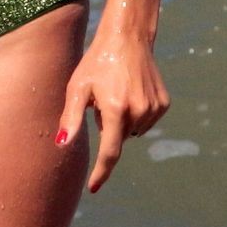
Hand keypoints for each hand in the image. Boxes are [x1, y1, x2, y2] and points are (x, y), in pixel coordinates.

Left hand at [55, 33, 169, 192]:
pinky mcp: (164, 103)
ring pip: (133, 131)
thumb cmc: (97, 62)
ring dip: (122, 121)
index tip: (93, 188)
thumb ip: (71, 118)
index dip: (101, 172)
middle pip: (119, 138)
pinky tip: (130, 92)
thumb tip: (63, 144)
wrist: (128, 38)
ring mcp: (154, 108)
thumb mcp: (78, 87)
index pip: (110, 152)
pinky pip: (145, 121)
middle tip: (101, 101)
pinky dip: (136, 114)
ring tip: (116, 93)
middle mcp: (139, 111)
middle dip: (108, 128)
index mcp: (116, 109)